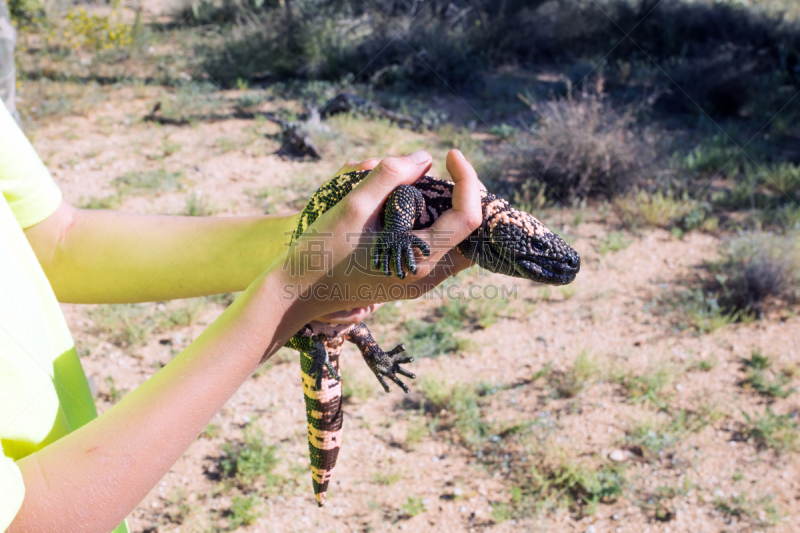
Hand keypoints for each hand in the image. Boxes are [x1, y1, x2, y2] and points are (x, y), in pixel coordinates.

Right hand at [284, 149, 483, 317]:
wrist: (298, 292)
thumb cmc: (322, 249)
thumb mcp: (354, 205)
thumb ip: (390, 175)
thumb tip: (425, 158)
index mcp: (418, 261)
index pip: (468, 218)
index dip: (468, 180)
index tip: (451, 153)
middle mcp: (426, 277)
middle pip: (473, 236)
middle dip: (470, 199)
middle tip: (452, 171)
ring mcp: (419, 284)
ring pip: (460, 247)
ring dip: (457, 214)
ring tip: (440, 185)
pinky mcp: (409, 284)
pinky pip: (442, 254)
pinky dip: (442, 227)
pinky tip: (422, 207)